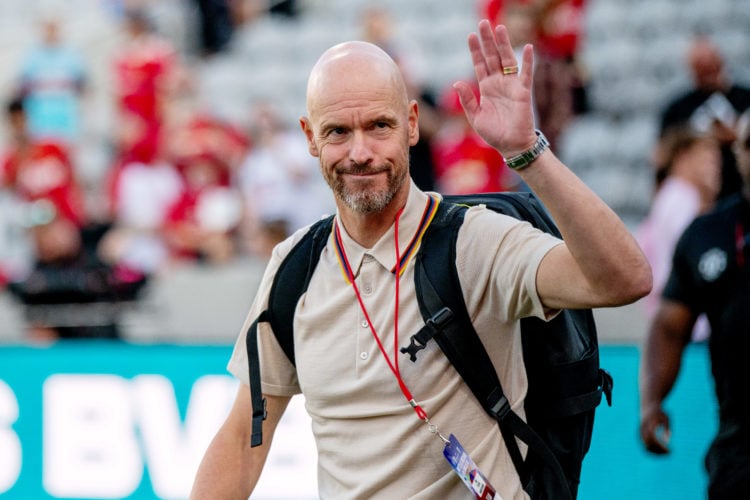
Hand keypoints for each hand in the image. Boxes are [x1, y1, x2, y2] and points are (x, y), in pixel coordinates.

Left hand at [453, 20, 536, 157]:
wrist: (511, 145)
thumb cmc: (494, 133)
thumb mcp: (475, 117)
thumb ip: (467, 100)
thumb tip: (456, 83)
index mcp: (486, 88)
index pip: (480, 64)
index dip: (475, 50)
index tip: (470, 35)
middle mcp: (498, 83)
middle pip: (492, 57)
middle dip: (487, 41)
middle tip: (483, 23)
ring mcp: (511, 85)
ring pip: (507, 60)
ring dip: (503, 44)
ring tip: (499, 28)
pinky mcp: (523, 92)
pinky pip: (526, 73)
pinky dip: (528, 61)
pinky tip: (527, 47)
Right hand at [640, 403, 671, 453]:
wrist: (648, 406)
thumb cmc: (659, 412)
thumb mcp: (666, 418)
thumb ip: (666, 429)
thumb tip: (667, 441)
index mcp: (648, 424)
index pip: (653, 439)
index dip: (661, 447)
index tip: (670, 450)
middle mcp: (642, 429)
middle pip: (649, 445)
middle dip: (659, 451)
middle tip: (669, 452)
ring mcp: (640, 432)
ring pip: (646, 447)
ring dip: (656, 452)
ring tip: (666, 452)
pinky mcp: (640, 435)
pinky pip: (645, 446)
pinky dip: (653, 450)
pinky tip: (661, 451)